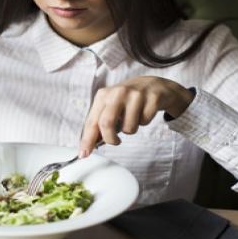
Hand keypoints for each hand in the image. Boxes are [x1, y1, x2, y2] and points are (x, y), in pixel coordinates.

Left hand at [78, 76, 193, 156]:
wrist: (153, 84)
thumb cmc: (128, 99)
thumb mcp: (111, 106)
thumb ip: (100, 123)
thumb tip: (90, 145)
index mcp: (103, 95)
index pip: (92, 121)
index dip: (87, 140)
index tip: (84, 154)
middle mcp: (118, 92)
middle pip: (106, 123)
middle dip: (110, 139)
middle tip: (116, 141)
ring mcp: (136, 94)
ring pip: (128, 127)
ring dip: (130, 129)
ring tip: (133, 118)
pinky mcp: (152, 98)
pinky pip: (144, 122)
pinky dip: (144, 122)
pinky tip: (144, 112)